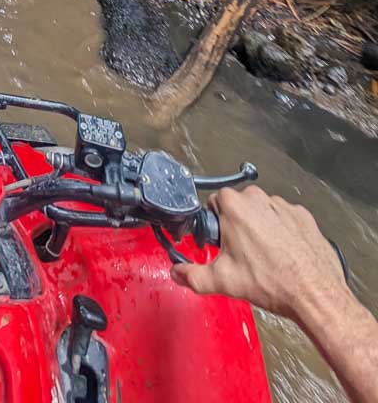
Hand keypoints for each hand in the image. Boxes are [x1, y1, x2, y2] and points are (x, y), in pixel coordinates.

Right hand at [171, 185, 346, 320]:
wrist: (315, 294)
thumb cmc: (271, 282)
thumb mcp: (223, 281)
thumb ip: (192, 275)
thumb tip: (177, 273)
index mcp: (234, 206)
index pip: (213, 204)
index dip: (215, 225)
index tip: (221, 243)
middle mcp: (258, 198)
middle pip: (238, 207)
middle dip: (237, 227)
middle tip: (242, 255)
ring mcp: (283, 205)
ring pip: (262, 212)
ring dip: (260, 229)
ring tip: (266, 258)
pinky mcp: (303, 215)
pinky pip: (285, 219)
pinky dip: (283, 232)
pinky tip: (285, 255)